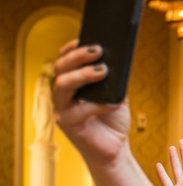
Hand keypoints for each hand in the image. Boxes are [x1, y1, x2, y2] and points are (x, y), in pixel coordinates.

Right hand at [51, 40, 131, 163]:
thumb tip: (119, 59)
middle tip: (98, 49)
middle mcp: (62, 94)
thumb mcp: (117, 95)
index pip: (64, 60)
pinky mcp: (68, 125)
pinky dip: (99, 105)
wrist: (115, 147)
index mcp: (71, 83)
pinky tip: (115, 102)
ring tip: (103, 70)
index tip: (86, 37)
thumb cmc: (113, 120)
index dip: (72, 48)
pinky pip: (79, 111)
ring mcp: (62, 109)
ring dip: (82, 75)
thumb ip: (115, 80)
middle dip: (78, 56)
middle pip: (61, 68)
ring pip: (62, 85)